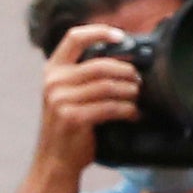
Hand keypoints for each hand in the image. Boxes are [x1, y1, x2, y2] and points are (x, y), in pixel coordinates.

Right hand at [37, 21, 142, 170]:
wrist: (55, 160)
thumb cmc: (70, 125)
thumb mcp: (68, 94)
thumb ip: (85, 75)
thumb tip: (125, 58)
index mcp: (53, 70)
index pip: (74, 37)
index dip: (100, 32)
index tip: (121, 36)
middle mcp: (54, 82)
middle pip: (102, 65)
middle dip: (127, 72)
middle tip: (139, 81)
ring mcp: (61, 100)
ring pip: (109, 86)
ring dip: (131, 92)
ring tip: (137, 99)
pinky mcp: (73, 118)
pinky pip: (111, 107)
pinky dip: (129, 110)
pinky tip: (135, 115)